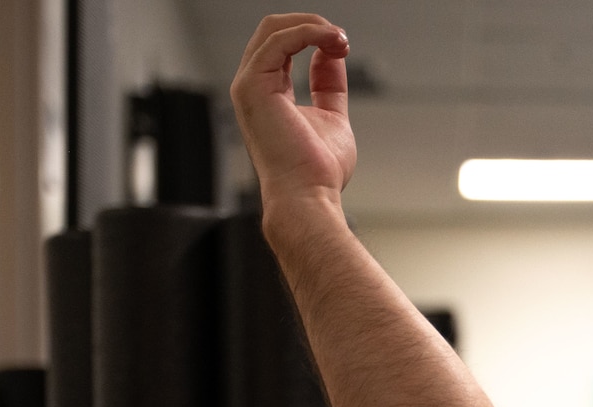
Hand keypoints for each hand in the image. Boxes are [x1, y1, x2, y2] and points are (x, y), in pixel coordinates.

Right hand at [230, 14, 355, 215]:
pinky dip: (307, 33)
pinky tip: (331, 42)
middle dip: (311, 25)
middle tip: (342, 38)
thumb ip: (329, 85)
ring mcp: (249, 84)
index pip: (284, 46)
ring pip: (273, 28)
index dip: (314, 37)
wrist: (308, 196)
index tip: (343, 46)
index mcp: (268, 91)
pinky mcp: (253, 85)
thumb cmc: (318, 171)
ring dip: (312, 26)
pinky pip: (278, 40)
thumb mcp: (332, 116)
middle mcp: (253, 85)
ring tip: (340, 39)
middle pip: (273, 30)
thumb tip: (333, 54)